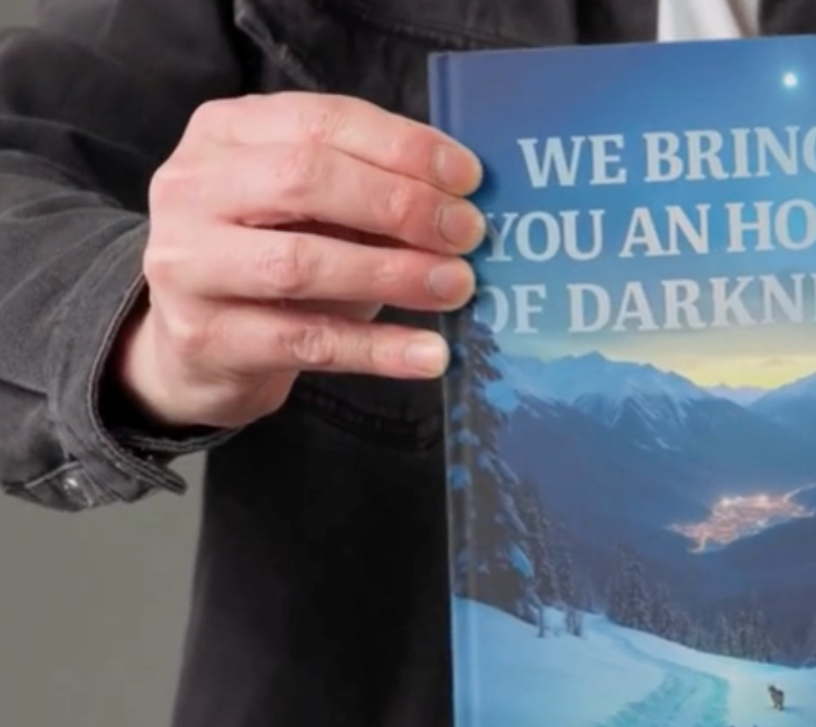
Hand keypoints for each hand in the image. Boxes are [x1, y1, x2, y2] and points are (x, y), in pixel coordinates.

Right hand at [115, 92, 487, 429]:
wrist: (196, 346)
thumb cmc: (271, 259)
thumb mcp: (312, 211)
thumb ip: (370, 190)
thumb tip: (464, 200)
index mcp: (225, 132)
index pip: (322, 122)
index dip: (402, 147)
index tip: (469, 178)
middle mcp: (192, 187)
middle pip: (305, 180)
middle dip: (400, 205)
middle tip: (467, 234)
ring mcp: (187, 264)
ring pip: (299, 263)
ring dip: (393, 273)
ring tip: (458, 287)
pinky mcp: (204, 337)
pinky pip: (306, 342)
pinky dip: (378, 348)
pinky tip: (430, 355)